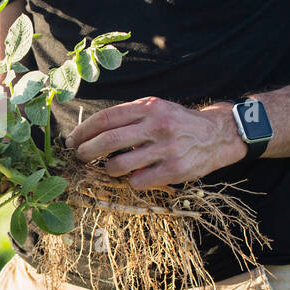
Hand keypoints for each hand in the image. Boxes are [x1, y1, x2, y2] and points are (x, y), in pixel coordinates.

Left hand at [66, 97, 246, 187]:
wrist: (216, 135)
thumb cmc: (177, 122)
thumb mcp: (155, 108)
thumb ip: (128, 116)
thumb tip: (90, 131)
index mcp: (148, 107)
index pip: (106, 118)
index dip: (83, 131)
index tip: (72, 141)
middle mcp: (156, 126)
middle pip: (108, 142)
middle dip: (86, 152)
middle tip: (80, 157)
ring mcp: (165, 149)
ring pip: (119, 165)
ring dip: (106, 170)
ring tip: (108, 169)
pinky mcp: (174, 170)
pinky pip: (137, 182)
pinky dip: (129, 181)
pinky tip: (133, 177)